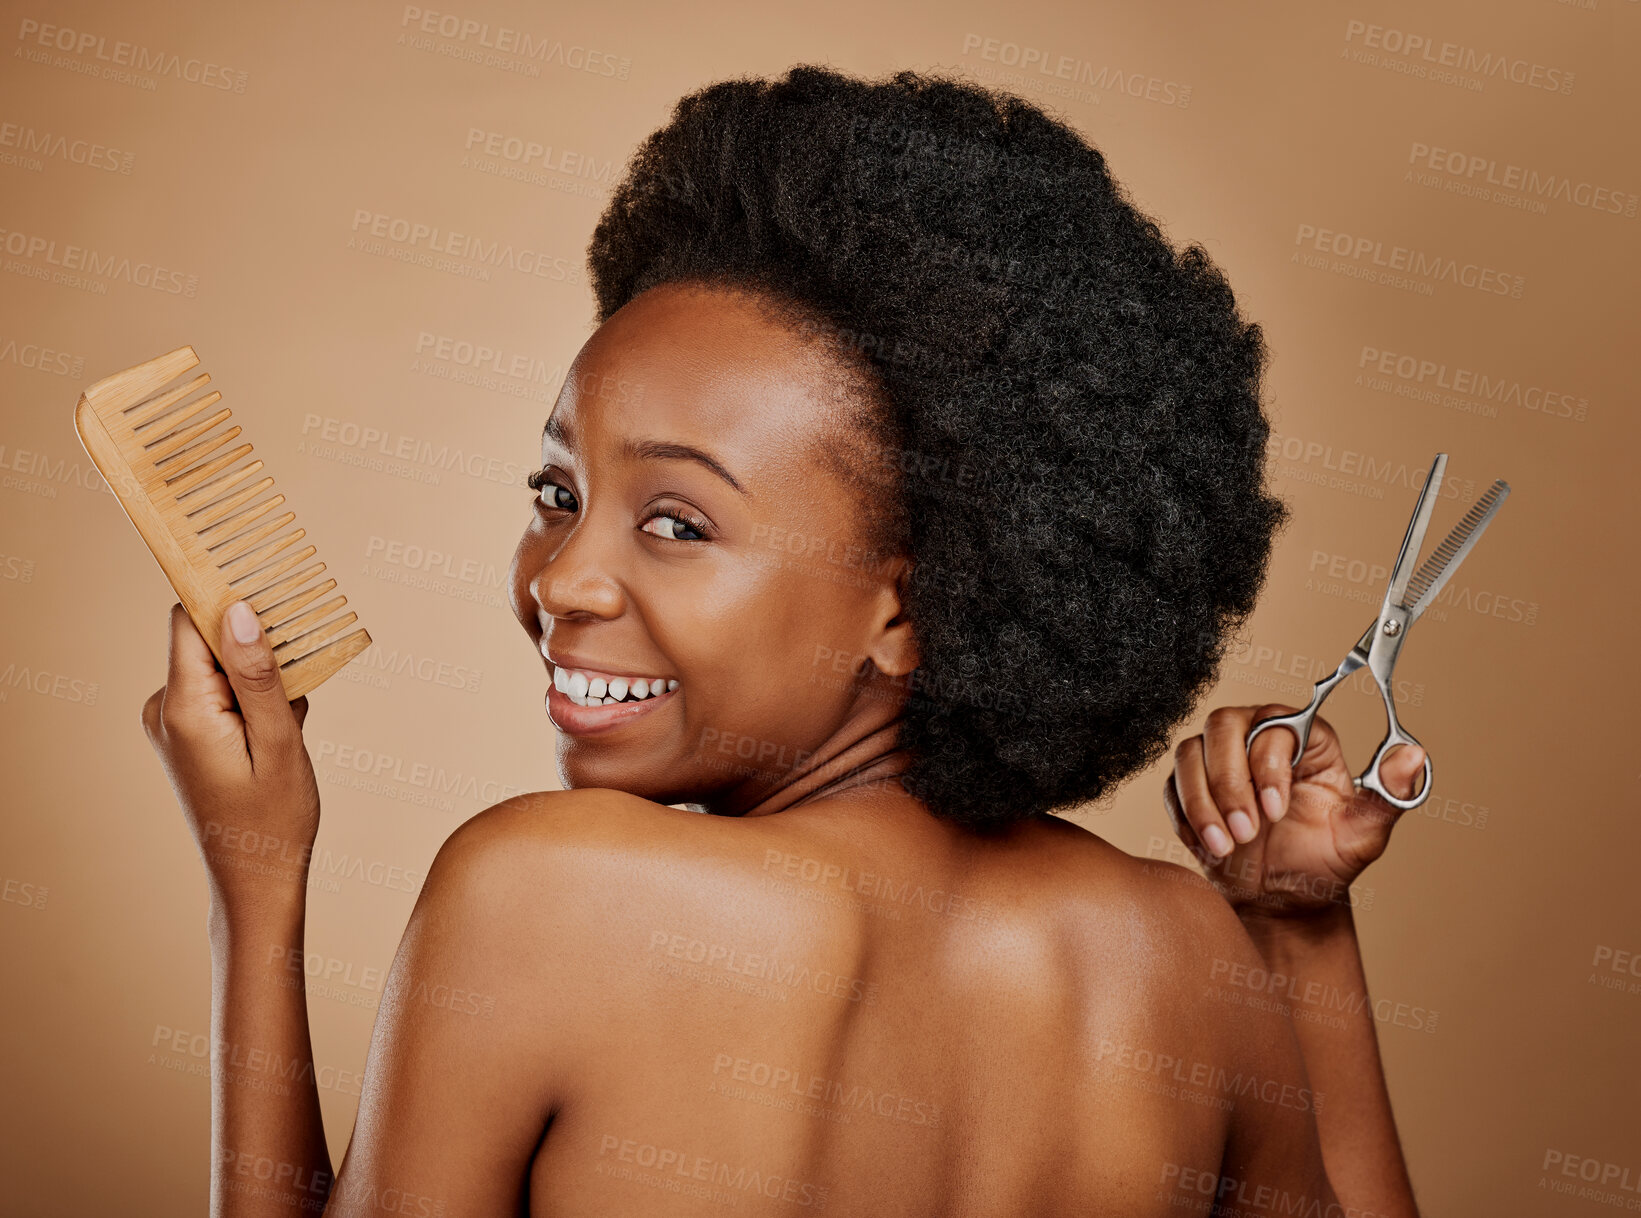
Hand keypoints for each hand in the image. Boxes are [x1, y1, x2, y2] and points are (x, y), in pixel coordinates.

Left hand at [141, 601, 318, 909]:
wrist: (255, 879)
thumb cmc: (274, 819)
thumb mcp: (279, 742)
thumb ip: (258, 675)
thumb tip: (239, 610)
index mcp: (184, 708)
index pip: (191, 619)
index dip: (229, 598)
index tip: (271, 590)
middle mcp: (165, 709)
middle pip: (209, 638)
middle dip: (259, 647)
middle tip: (300, 676)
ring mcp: (172, 722)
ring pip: (221, 665)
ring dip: (263, 678)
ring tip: (290, 721)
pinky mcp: (186, 733)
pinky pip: (221, 690)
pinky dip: (255, 699)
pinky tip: (279, 732)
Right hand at [1162, 704, 1426, 919]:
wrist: (1280, 901)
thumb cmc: (1323, 864)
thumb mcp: (1363, 835)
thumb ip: (1388, 795)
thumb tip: (1414, 755)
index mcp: (1305, 738)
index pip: (1275, 723)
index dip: (1268, 764)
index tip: (1276, 810)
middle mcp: (1257, 737)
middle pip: (1222, 726)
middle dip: (1229, 782)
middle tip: (1246, 831)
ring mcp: (1218, 760)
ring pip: (1190, 753)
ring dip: (1203, 801)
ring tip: (1225, 846)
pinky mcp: (1188, 786)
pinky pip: (1172, 786)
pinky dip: (1186, 818)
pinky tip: (1210, 848)